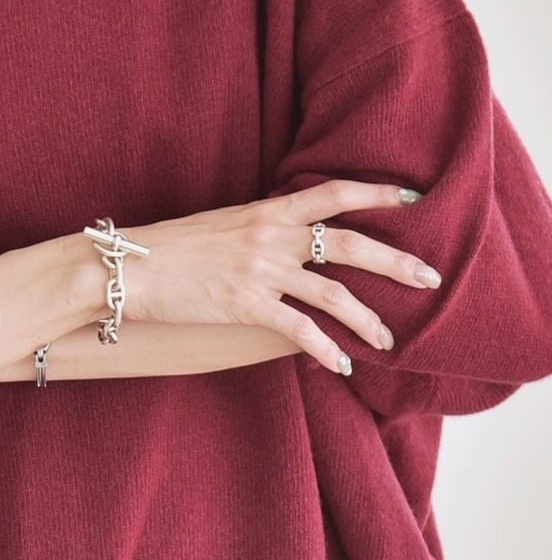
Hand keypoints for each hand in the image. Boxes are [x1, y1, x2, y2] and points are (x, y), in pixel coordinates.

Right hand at [112, 180, 441, 374]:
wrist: (128, 266)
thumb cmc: (169, 247)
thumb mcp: (222, 225)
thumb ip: (260, 227)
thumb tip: (291, 237)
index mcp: (265, 210)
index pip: (332, 193)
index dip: (376, 194)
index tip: (413, 199)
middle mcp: (270, 236)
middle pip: (350, 244)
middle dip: (396, 262)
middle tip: (431, 277)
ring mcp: (260, 271)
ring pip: (334, 294)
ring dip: (369, 320)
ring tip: (390, 340)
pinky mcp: (246, 305)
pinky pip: (300, 329)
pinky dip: (328, 350)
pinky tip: (344, 365)